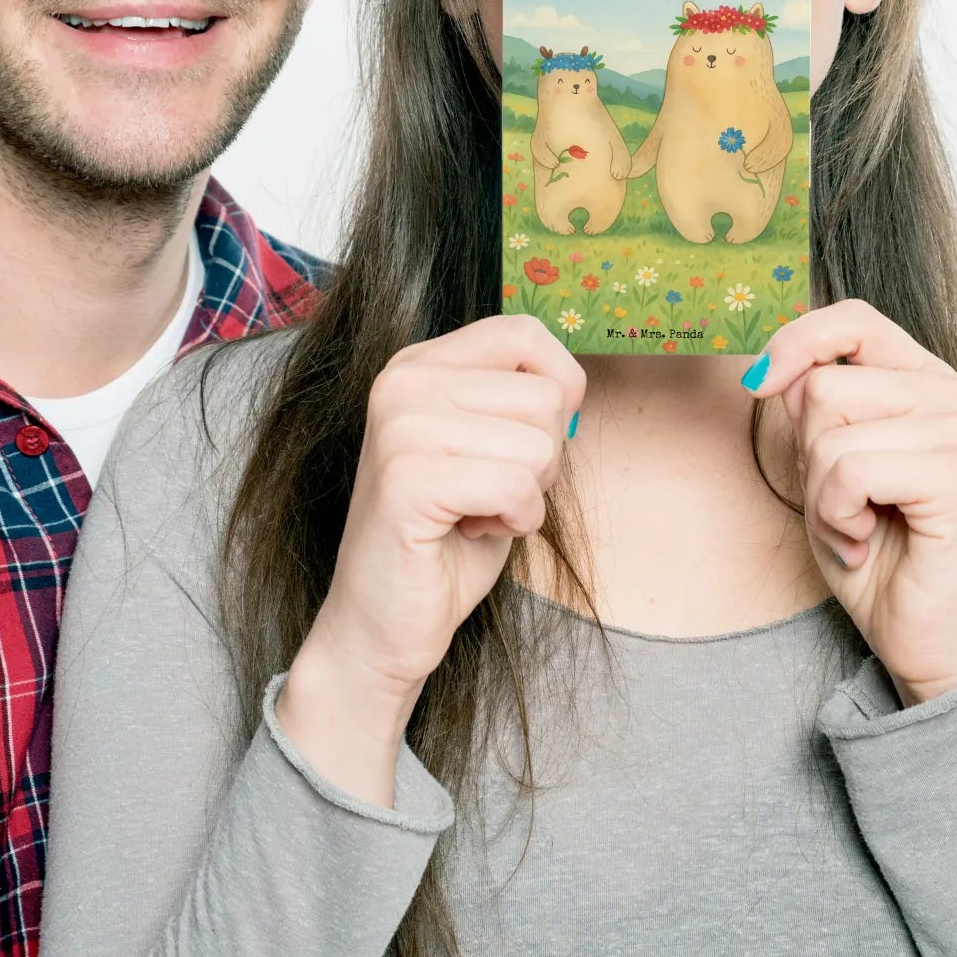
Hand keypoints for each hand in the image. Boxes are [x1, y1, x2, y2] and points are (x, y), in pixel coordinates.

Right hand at [277, 313, 583, 801]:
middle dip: (541, 458)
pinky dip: (515, 521)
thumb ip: (518, 404)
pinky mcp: (407, 478)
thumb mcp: (488, 449)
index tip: (525, 442)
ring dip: (527, 495)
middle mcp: (403, 380)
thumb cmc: (446, 539)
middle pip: (544, 396)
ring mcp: (400, 425)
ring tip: (475, 513)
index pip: (525, 334)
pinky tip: (470, 532)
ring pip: (538, 443)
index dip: (558, 390)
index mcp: (419, 363)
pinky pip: (517, 486)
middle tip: (488, 493)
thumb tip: (574, 384)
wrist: (382, 622)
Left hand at [749, 300, 956, 704]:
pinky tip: (867, 541)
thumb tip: (777, 370)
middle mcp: (950, 394)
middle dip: (808, 454)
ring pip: (830, 431)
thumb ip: (812, 407)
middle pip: (823, 385)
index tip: (759, 384)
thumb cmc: (876, 548)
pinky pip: (851, 470)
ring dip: (821, 494)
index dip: (796, 342)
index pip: (853, 319)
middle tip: (843, 504)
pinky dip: (838, 515)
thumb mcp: (825, 463)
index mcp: (921, 379)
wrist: (924, 635)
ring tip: (858, 525)